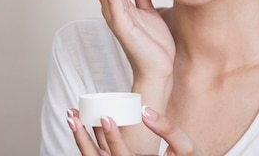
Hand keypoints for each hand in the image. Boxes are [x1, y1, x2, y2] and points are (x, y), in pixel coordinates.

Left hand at [67, 106, 202, 155]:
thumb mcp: (186, 147)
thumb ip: (168, 129)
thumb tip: (145, 111)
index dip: (112, 138)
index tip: (105, 118)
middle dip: (82, 139)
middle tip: (72, 116)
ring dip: (81, 140)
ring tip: (72, 118)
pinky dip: (89, 142)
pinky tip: (83, 126)